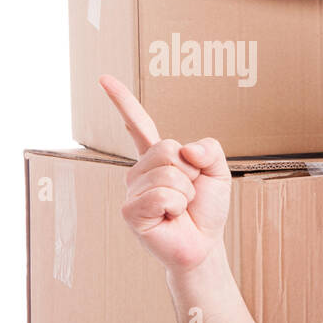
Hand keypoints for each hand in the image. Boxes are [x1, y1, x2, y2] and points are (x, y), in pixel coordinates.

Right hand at [99, 74, 231, 274]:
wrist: (204, 243)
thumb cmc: (206, 209)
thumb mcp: (218, 172)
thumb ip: (210, 150)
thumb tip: (188, 150)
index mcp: (157, 157)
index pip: (139, 124)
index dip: (123, 101)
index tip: (104, 78)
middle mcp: (139, 170)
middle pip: (168, 149)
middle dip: (191, 172)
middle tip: (189, 193)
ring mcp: (132, 190)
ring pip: (168, 174)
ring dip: (186, 192)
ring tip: (181, 207)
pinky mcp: (130, 211)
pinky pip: (160, 196)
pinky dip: (175, 206)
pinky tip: (170, 217)